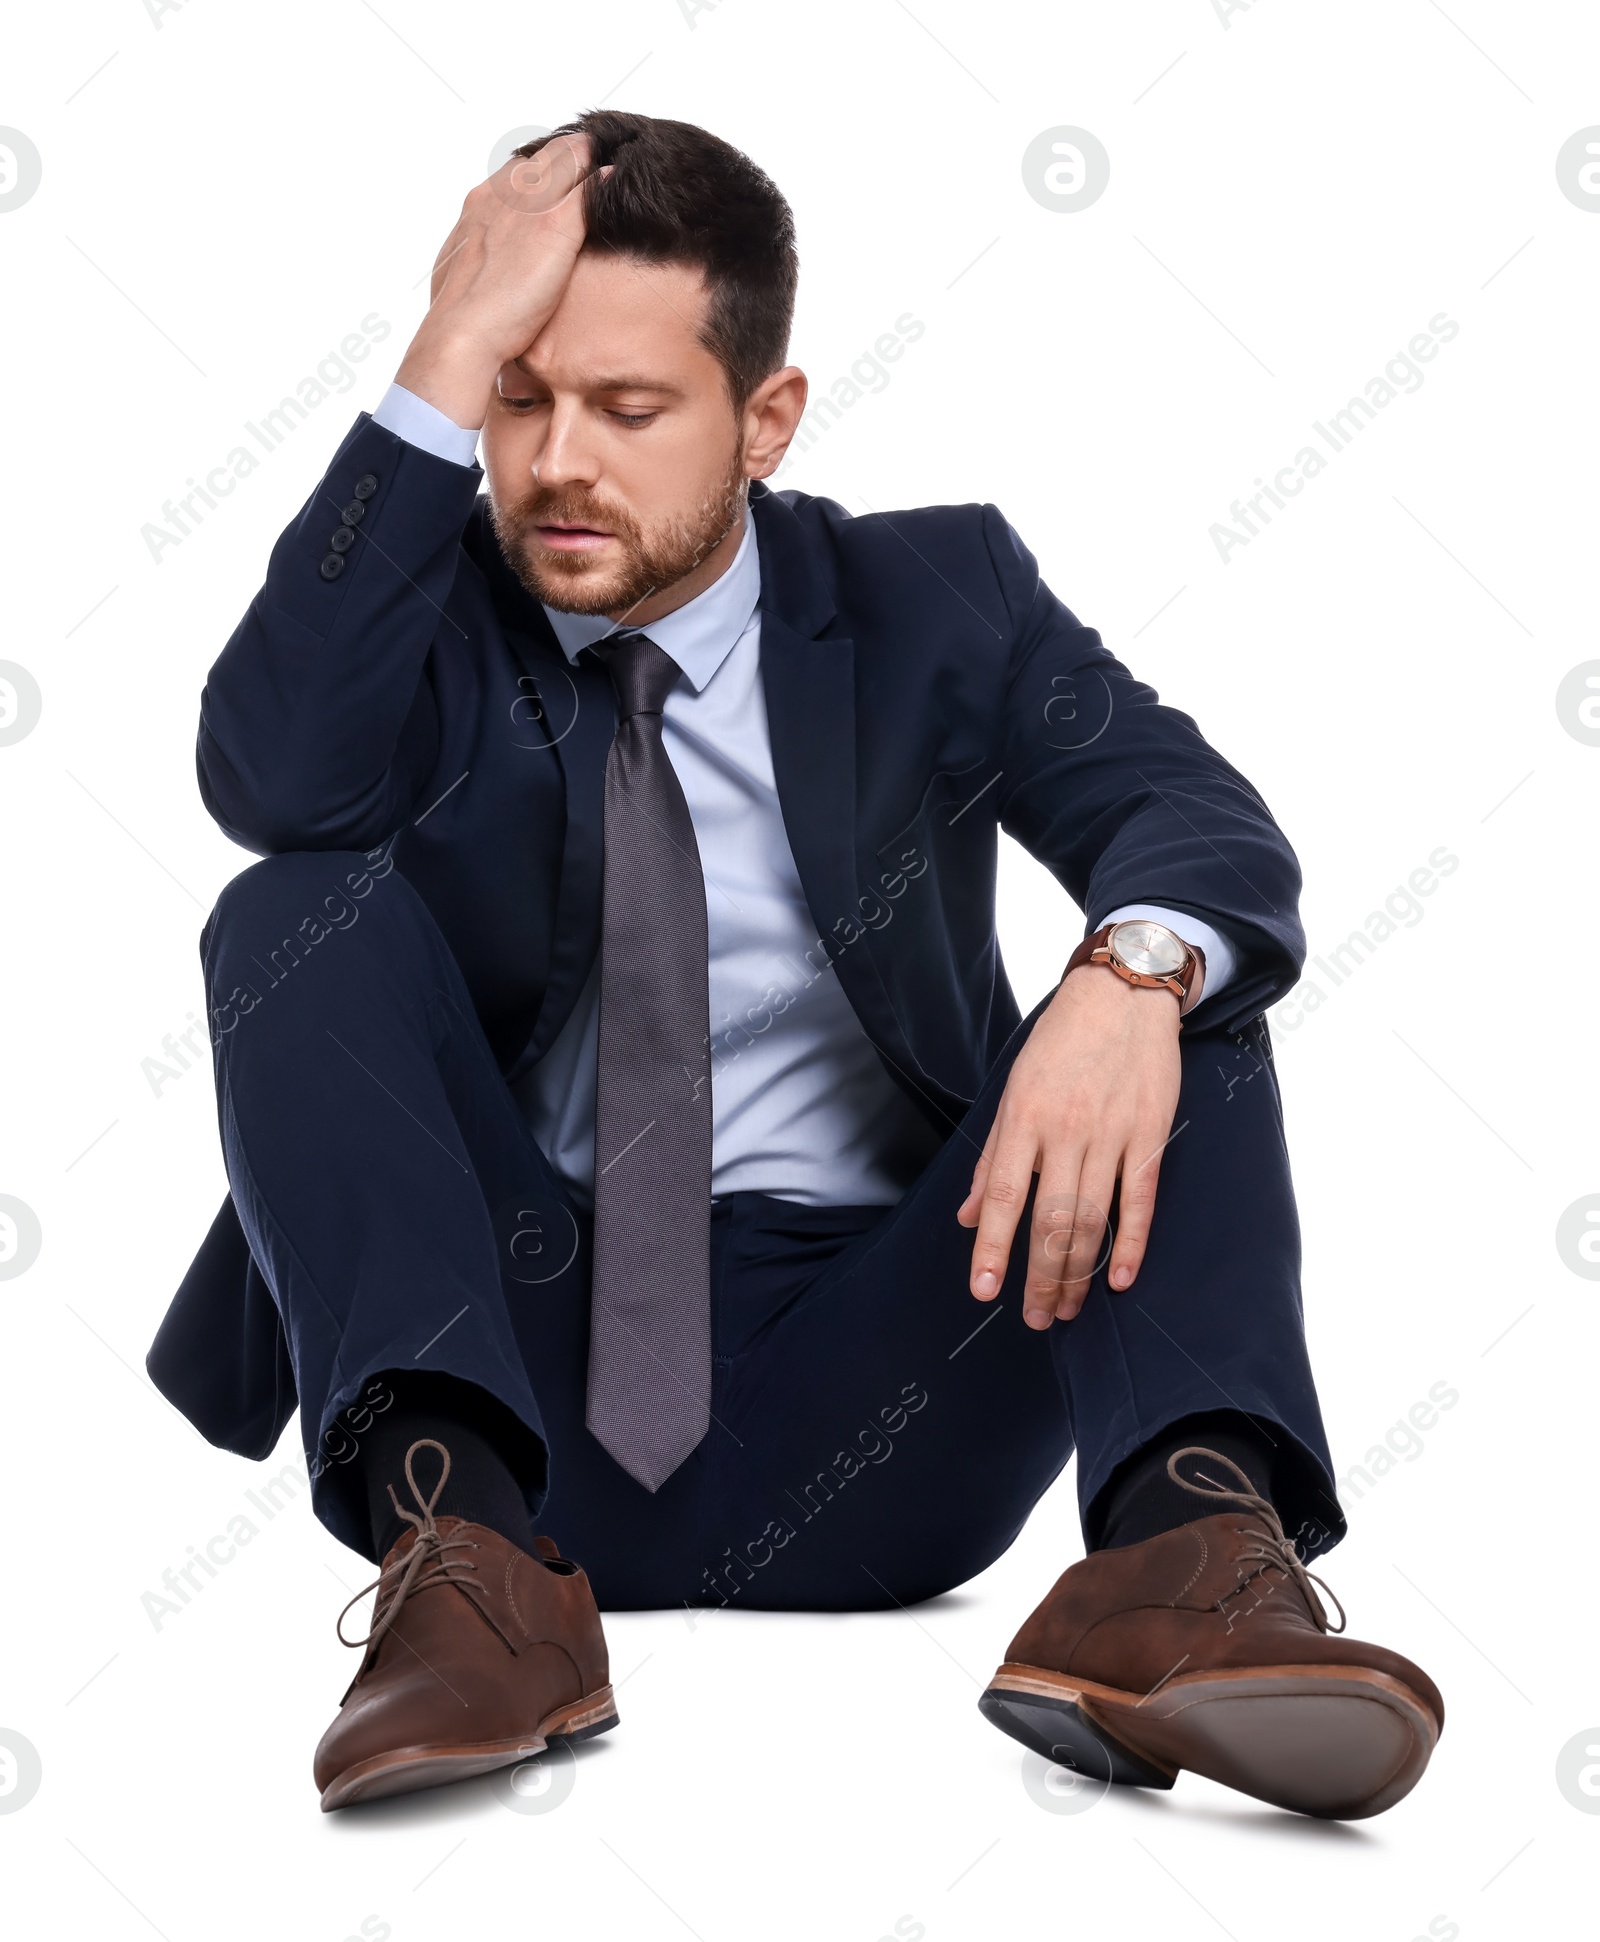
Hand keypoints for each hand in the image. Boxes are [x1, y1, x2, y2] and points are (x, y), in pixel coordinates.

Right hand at [394, 134, 603, 429]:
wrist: (461, 332)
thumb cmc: (459, 319)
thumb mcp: (461, 277)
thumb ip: (480, 260)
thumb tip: (486, 269)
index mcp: (479, 206)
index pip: (516, 170)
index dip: (540, 169)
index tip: (559, 171)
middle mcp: (503, 194)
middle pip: (542, 156)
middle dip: (569, 151)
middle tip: (596, 145)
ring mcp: (528, 206)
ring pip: (566, 160)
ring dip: (588, 154)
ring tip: (614, 147)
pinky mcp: (554, 224)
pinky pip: (587, 187)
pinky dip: (602, 179)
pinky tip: (618, 173)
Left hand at [956, 965, 1181, 1327]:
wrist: (1122, 995)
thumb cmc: (1059, 1044)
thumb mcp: (1012, 1090)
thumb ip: (993, 1158)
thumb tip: (969, 1215)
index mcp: (1025, 1118)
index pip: (1005, 1197)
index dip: (993, 1249)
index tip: (984, 1292)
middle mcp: (1067, 1131)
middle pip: (1051, 1220)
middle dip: (1039, 1277)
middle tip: (1033, 1318)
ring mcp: (1112, 1135)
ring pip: (1093, 1219)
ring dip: (1078, 1273)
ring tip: (1065, 1310)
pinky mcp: (1150, 1135)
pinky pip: (1141, 1200)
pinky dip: (1132, 1243)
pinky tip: (1121, 1280)